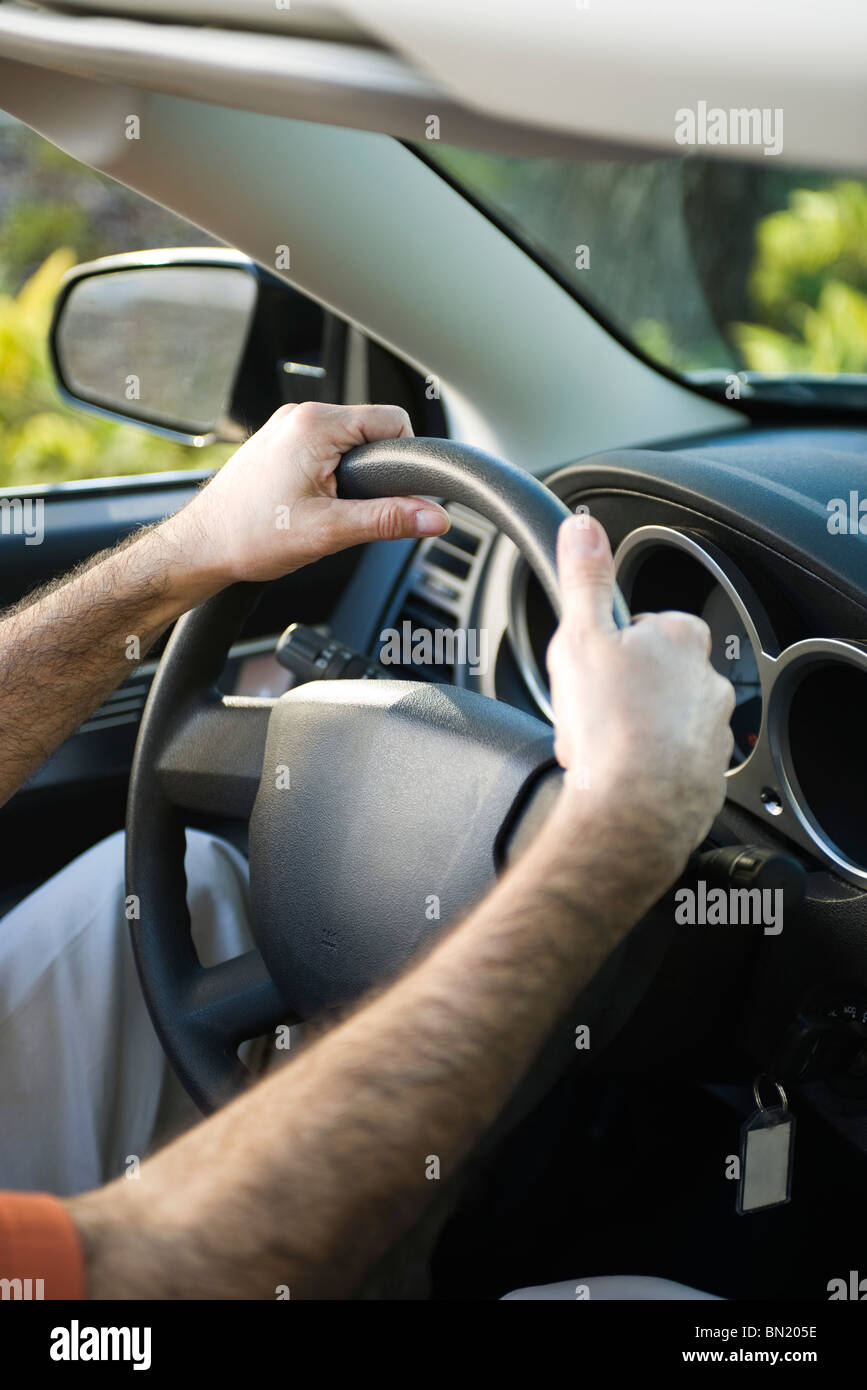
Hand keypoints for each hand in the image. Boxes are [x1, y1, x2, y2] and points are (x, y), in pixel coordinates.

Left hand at [167, 402, 449, 583]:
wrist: (200, 547)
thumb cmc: (249, 535)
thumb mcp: (330, 532)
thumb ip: (388, 520)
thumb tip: (434, 517)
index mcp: (316, 425)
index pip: (394, 421)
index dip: (406, 460)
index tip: (400, 495)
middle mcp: (300, 417)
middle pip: (372, 431)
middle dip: (376, 473)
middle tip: (353, 511)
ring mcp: (286, 428)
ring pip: (349, 443)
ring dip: (352, 477)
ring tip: (329, 511)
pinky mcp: (278, 444)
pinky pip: (324, 450)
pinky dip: (331, 476)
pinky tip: (312, 505)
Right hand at [547, 514, 734, 879]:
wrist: (634, 808)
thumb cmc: (610, 725)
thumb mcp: (581, 636)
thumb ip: (584, 580)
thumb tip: (582, 529)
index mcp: (680, 638)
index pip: (648, 624)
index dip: (613, 643)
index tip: (592, 663)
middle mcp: (707, 681)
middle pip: (654, 674)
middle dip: (622, 689)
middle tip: (590, 709)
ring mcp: (712, 731)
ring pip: (662, 720)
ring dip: (634, 730)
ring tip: (601, 748)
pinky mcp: (707, 775)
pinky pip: (671, 763)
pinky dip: (647, 768)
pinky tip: (618, 776)